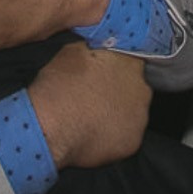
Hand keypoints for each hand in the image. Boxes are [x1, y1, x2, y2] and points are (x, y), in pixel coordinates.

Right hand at [27, 46, 147, 170]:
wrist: (50, 128)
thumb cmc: (59, 88)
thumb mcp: (71, 52)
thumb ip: (92, 48)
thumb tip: (94, 49)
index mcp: (130, 64)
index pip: (131, 61)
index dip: (115, 68)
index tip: (103, 73)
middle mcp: (142, 90)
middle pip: (134, 89)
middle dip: (118, 92)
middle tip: (95, 97)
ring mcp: (139, 120)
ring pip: (131, 115)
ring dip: (117, 115)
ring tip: (92, 119)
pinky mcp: (132, 144)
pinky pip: (124, 138)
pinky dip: (113, 137)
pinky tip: (94, 136)